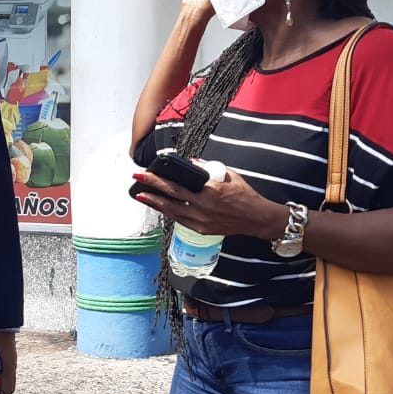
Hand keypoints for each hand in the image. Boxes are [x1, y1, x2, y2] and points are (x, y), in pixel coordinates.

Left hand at [132, 163, 284, 240]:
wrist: (257, 219)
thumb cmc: (244, 194)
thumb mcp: (229, 175)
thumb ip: (208, 168)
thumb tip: (190, 162)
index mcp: (209, 192)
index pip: (177, 185)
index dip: (158, 180)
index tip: (145, 173)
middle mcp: (202, 208)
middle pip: (170, 198)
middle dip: (150, 189)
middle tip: (135, 181)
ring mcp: (201, 222)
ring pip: (171, 212)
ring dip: (155, 203)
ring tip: (141, 195)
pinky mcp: (202, 230)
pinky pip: (180, 220)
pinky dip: (168, 212)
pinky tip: (159, 206)